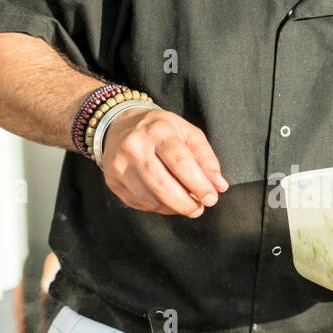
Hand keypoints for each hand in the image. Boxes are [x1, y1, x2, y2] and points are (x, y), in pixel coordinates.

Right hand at [101, 107, 228, 215]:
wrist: (121, 125)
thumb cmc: (160, 130)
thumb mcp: (187, 133)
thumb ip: (206, 158)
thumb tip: (219, 186)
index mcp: (158, 131)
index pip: (181, 163)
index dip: (199, 185)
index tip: (211, 197)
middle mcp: (135, 147)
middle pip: (164, 186)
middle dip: (187, 203)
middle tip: (200, 207)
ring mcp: (120, 165)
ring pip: (152, 200)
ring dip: (174, 207)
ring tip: (185, 203)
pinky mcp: (113, 181)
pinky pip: (140, 204)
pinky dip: (158, 207)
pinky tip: (166, 199)